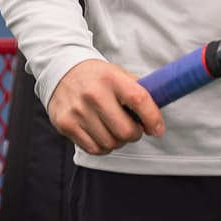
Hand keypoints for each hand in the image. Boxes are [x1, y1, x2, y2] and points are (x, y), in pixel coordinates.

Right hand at [47, 58, 164, 155]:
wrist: (63, 71)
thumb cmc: (97, 77)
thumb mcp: (119, 74)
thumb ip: (138, 92)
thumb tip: (155, 119)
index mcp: (111, 78)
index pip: (139, 100)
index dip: (152, 118)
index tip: (158, 129)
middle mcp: (94, 94)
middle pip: (125, 130)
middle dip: (135, 134)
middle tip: (133, 128)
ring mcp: (78, 111)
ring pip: (110, 143)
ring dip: (118, 142)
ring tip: (114, 129)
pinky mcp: (66, 124)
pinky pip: (93, 149)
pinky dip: (103, 147)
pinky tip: (102, 134)